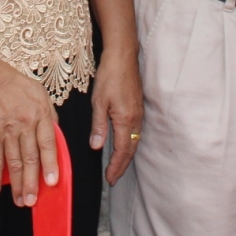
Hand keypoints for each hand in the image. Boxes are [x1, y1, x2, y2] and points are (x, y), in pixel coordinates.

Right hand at [0, 62, 59, 206]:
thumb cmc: (16, 84)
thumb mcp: (41, 94)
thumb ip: (50, 115)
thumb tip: (55, 134)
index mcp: (40, 115)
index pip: (48, 144)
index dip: (51, 164)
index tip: (53, 181)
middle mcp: (25, 125)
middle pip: (31, 158)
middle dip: (32, 182)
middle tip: (33, 200)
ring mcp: (8, 131)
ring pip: (14, 162)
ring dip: (17, 184)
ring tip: (19, 200)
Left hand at [88, 47, 142, 184]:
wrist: (123, 57)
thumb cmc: (110, 76)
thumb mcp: (99, 101)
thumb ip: (99, 125)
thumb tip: (97, 147)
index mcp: (125, 119)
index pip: (122, 150)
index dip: (116, 166)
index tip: (110, 178)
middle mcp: (135, 119)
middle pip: (131, 149)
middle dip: (122, 165)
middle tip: (113, 178)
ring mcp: (138, 113)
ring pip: (135, 141)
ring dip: (126, 156)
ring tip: (117, 166)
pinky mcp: (138, 107)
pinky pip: (136, 131)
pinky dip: (129, 143)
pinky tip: (123, 145)